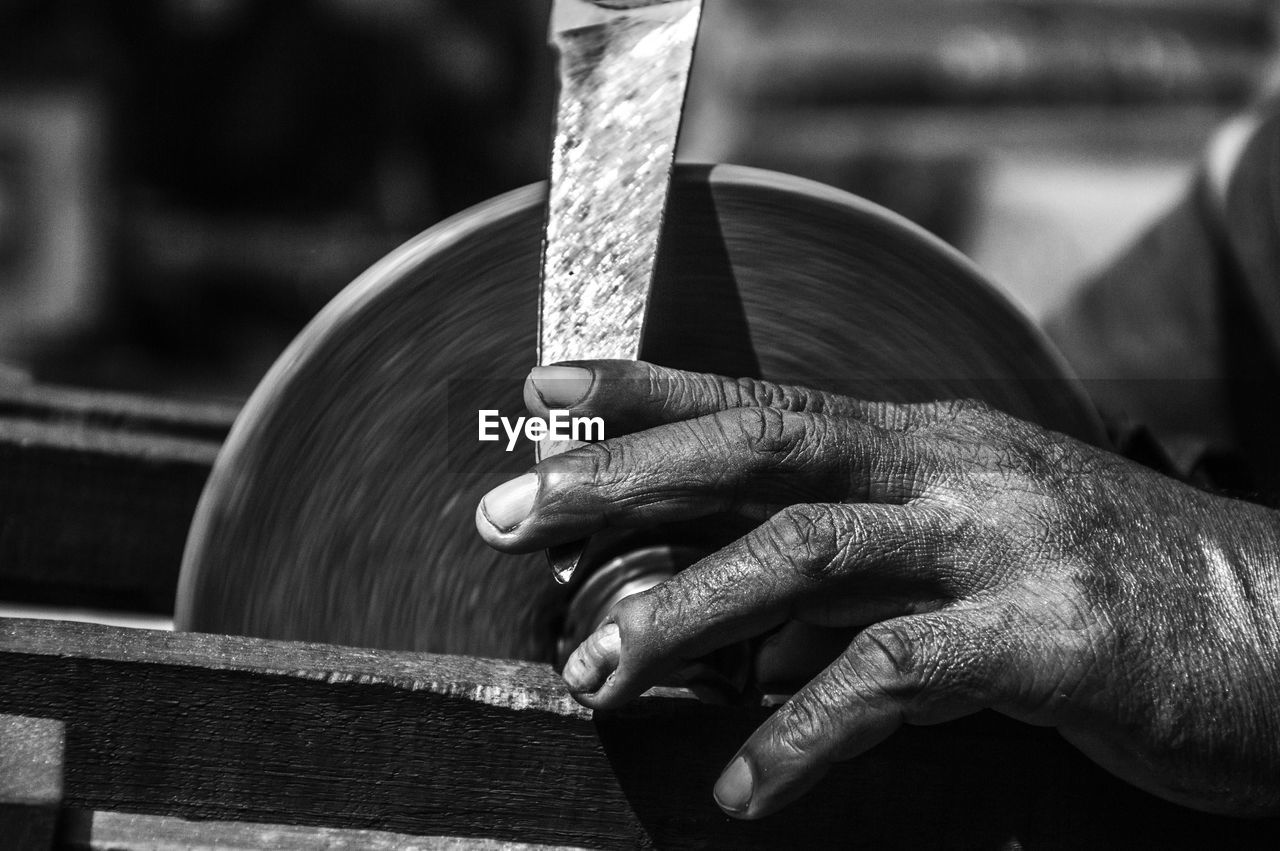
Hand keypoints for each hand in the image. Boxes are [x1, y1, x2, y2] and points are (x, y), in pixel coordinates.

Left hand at [475, 360, 1279, 818]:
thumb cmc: (1111, 592)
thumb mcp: (968, 569)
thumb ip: (852, 594)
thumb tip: (741, 646)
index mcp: (924, 442)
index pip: (761, 400)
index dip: (646, 387)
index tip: (544, 385)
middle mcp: (949, 468)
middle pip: (757, 452)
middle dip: (619, 477)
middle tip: (506, 512)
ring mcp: (999, 540)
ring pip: (804, 556)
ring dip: (682, 613)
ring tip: (596, 674)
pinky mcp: (1049, 632)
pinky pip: (893, 675)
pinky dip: (804, 731)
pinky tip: (749, 786)